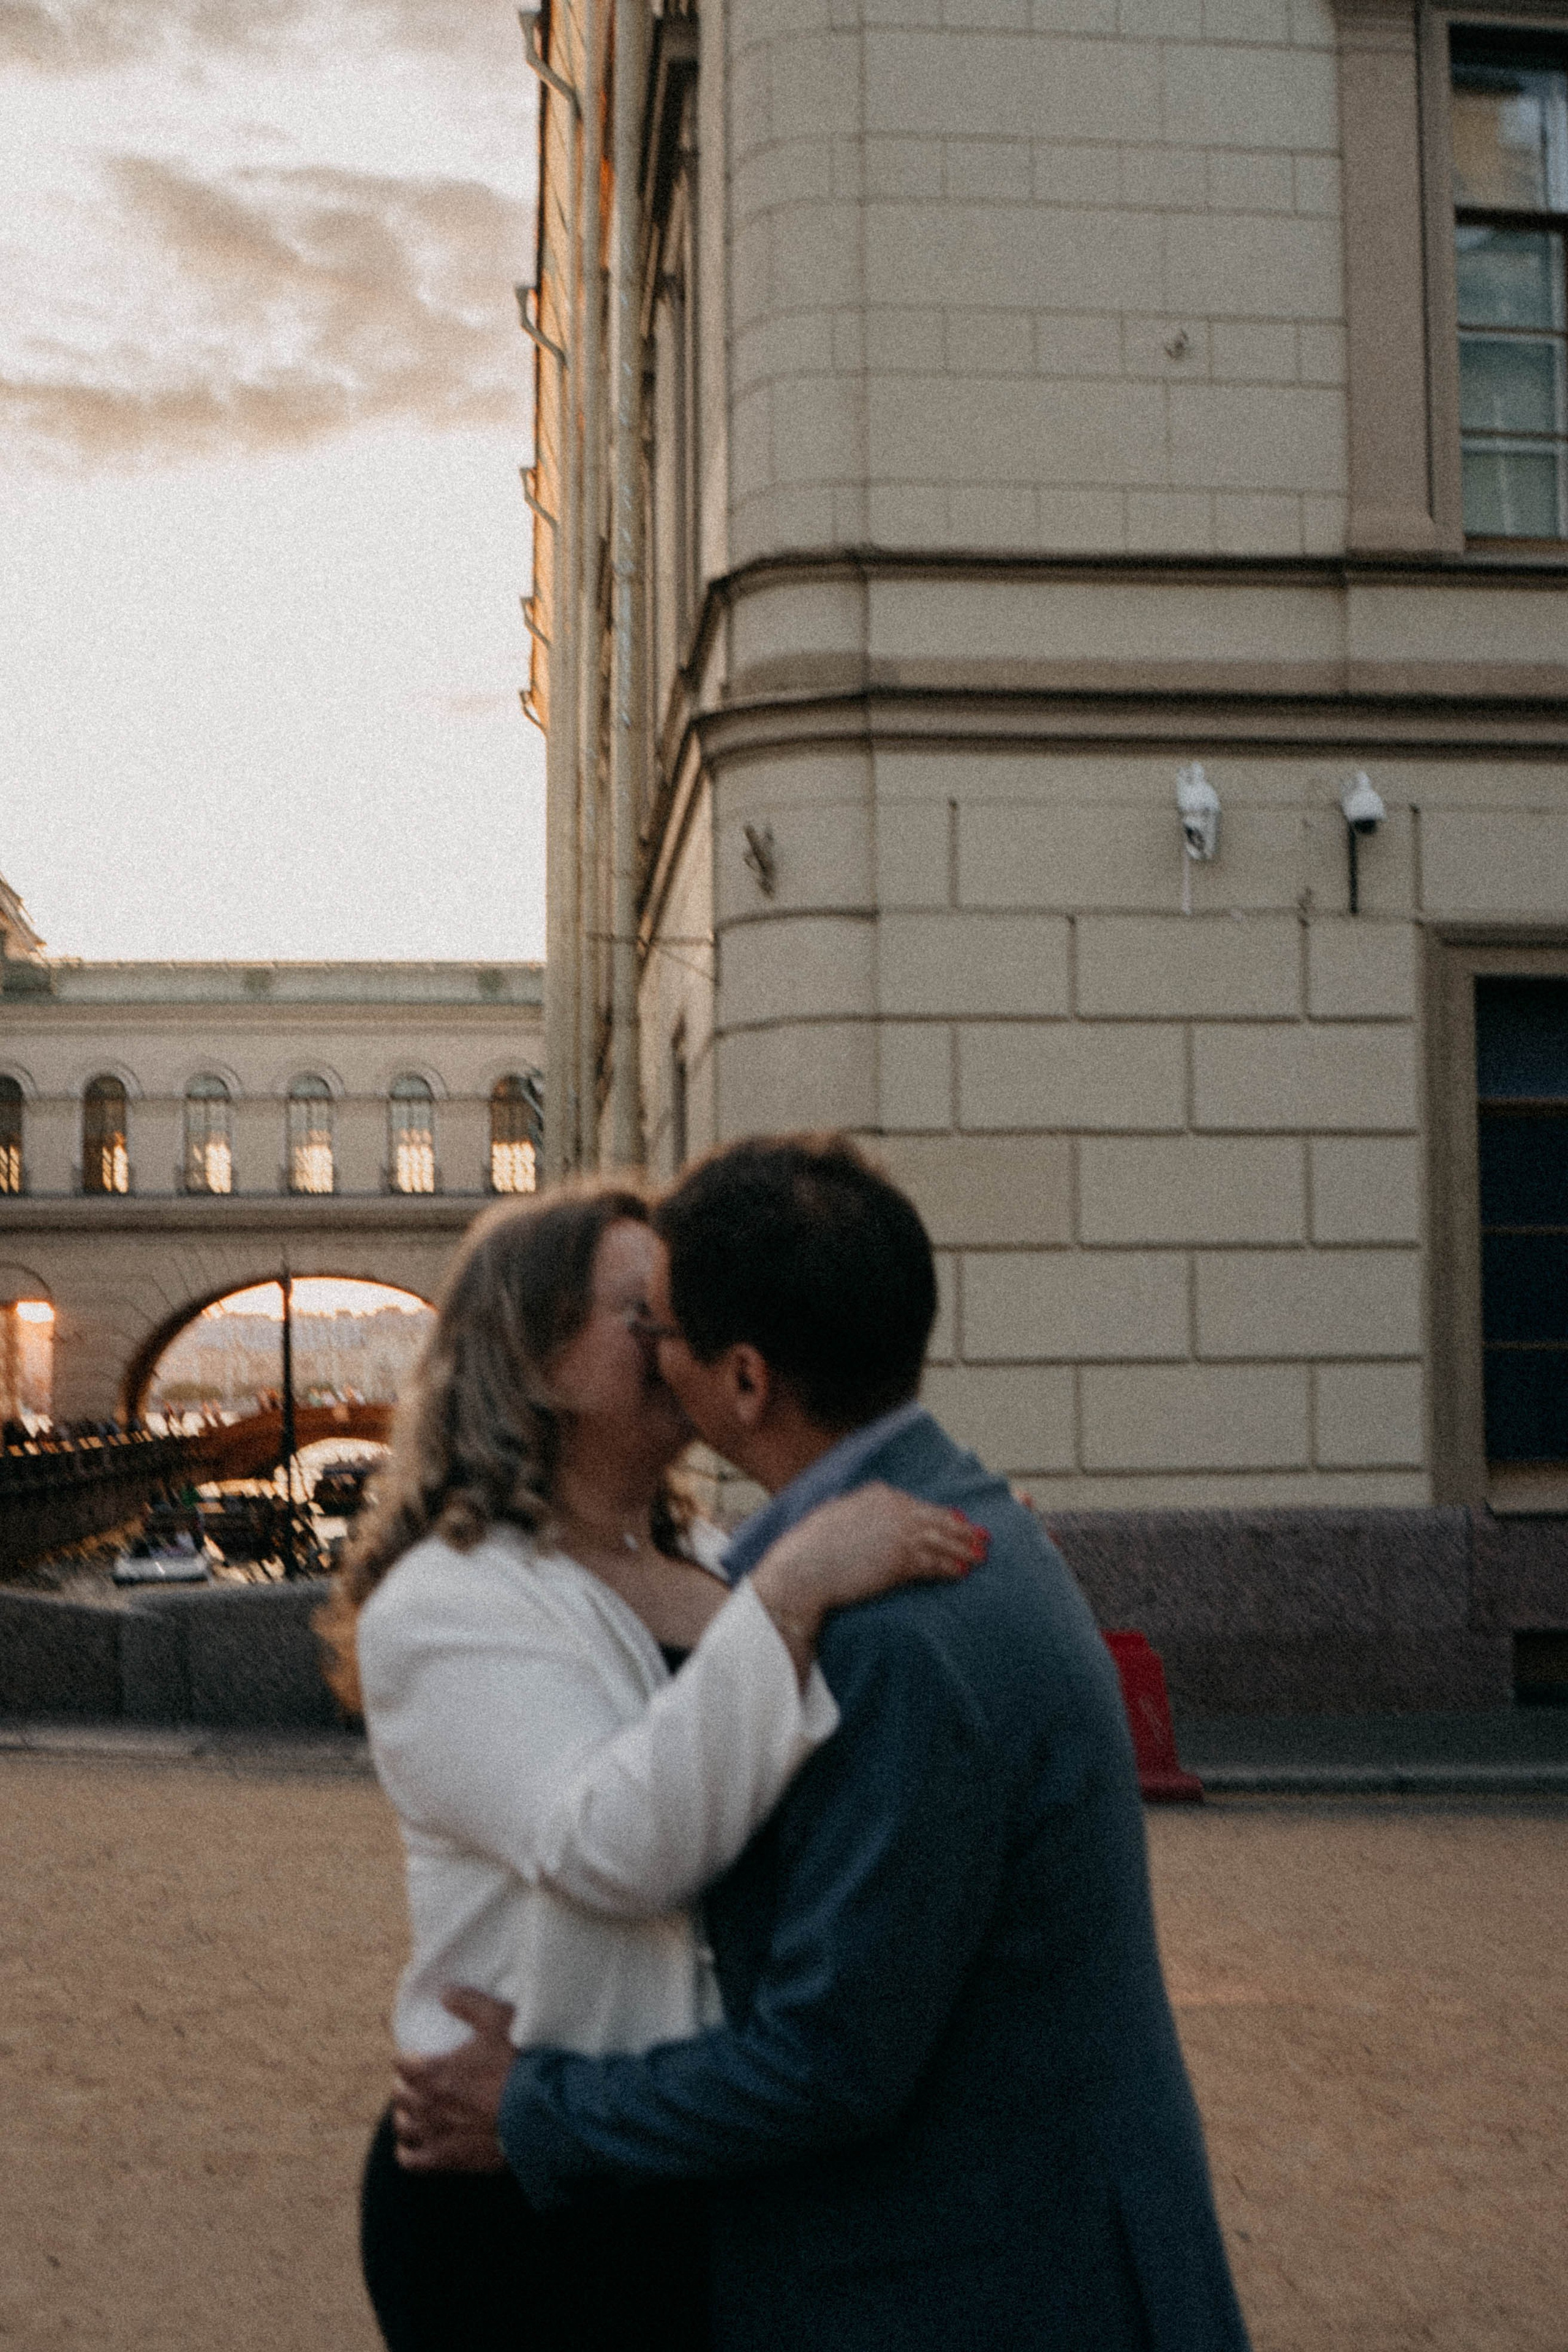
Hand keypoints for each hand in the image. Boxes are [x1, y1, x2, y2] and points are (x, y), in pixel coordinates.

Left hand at [392, 1989, 516, 2173]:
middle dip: (405, 2083)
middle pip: (399, 2094)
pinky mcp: (448, 2159)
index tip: (416, 2054)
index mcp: (434, 2071)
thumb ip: (468, 2003)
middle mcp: (428, 2105)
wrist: (540, 2112)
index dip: (407, 2056)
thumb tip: (443, 1992)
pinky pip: (411, 2160)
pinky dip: (407, 2151)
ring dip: (406, 2114)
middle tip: (418, 2079)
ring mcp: (436, 2135)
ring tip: (418, 2108)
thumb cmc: (520, 2063)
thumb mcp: (498, 2020)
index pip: (401, 2063)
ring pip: (403, 2126)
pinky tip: (415, 2143)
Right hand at [752, 1483, 984, 1648]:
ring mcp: (899, 1533)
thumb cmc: (811, 1548)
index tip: (958, 1519)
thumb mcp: (836, 1516)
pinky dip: (950, 1567)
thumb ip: (859, 1514)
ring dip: (963, 1548)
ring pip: (941, 1539)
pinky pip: (934, 1563)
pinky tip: (961, 1572)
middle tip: (982, 1536)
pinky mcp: (901, 1560)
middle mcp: (893, 1508)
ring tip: (980, 1555)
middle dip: (962, 1529)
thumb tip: (866, 1521)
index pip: (918, 1504)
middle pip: (937, 1518)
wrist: (803, 1568)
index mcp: (878, 1493)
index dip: (940, 1514)